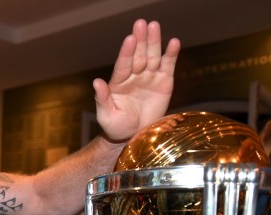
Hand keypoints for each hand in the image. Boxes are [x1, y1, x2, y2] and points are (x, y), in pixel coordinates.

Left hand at [93, 19, 179, 142]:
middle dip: (140, 40)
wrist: (133, 136)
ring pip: (152, 56)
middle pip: (138, 55)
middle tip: (141, 24)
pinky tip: (174, 42)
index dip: (127, 52)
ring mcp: (149, 77)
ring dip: (154, 41)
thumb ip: (102, 99)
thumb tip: (96, 82)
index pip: (123, 64)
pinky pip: (167, 66)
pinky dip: (171, 54)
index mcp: (118, 82)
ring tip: (154, 26)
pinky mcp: (164, 82)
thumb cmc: (116, 126)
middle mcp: (134, 76)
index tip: (129, 39)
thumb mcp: (106, 116)